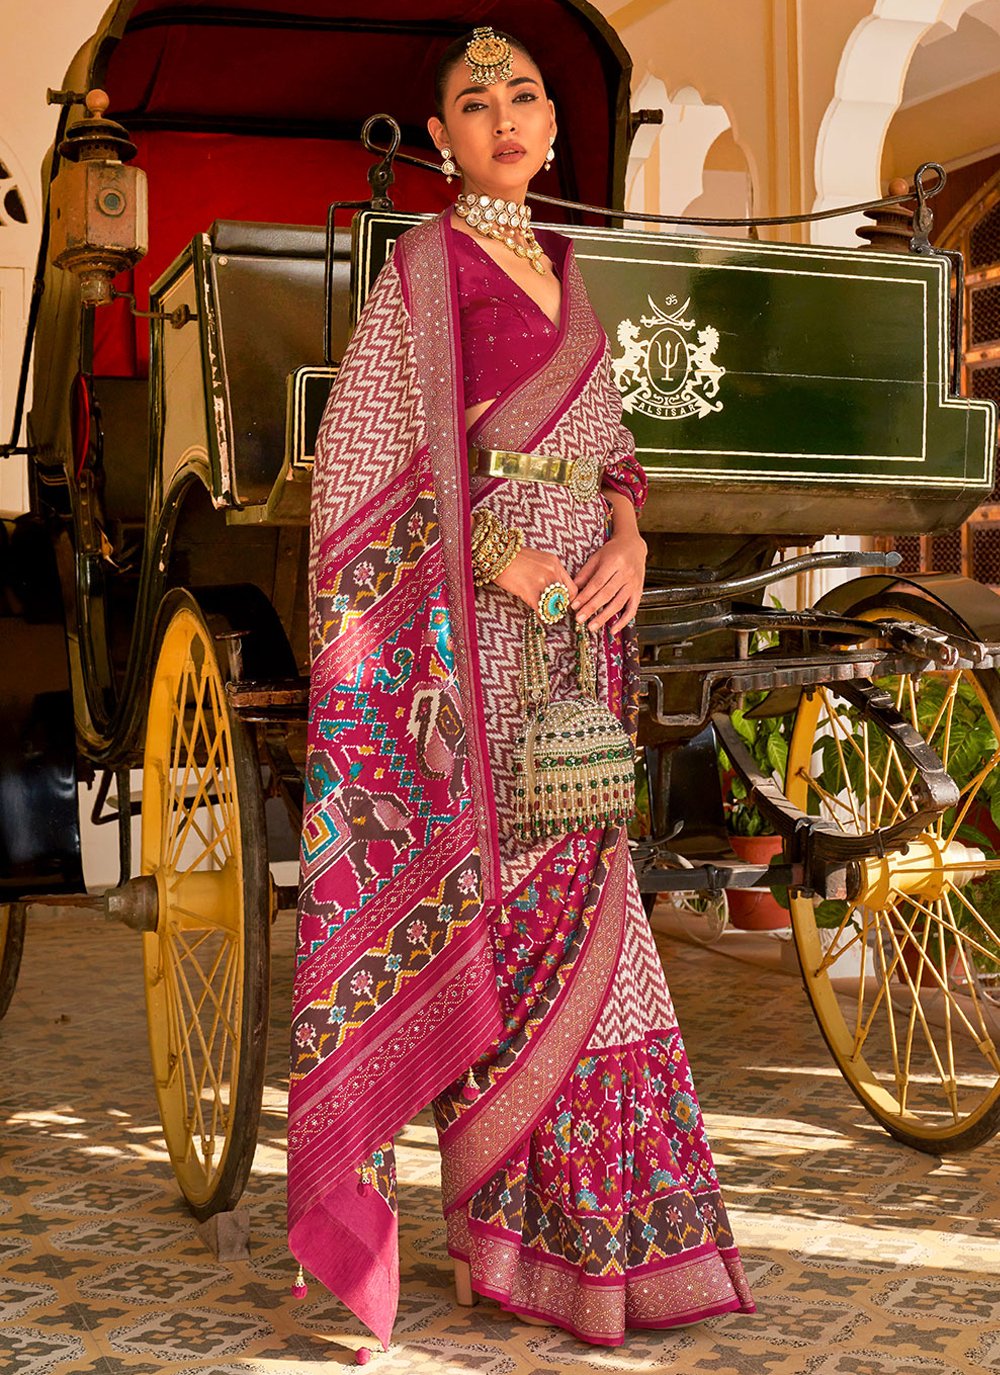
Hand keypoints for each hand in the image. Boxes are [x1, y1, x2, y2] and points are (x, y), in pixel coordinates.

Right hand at [493, 545, 578, 614]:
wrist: (497, 555)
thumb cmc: (513, 557)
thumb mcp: (537, 558)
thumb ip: (548, 570)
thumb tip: (552, 585)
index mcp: (555, 563)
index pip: (572, 586)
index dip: (569, 598)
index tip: (563, 603)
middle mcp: (552, 572)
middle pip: (565, 597)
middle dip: (561, 607)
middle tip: (556, 612)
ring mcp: (542, 582)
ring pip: (554, 605)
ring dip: (551, 612)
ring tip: (547, 615)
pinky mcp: (531, 592)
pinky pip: (541, 610)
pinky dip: (541, 616)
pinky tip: (539, 616)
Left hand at [571, 518, 646, 635]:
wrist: (634, 546)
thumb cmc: (612, 551)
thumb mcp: (596, 557)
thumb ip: (585, 574)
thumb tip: (572, 590)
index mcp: (613, 562)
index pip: (597, 582)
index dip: (585, 595)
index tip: (574, 606)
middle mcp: (625, 573)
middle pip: (607, 594)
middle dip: (592, 608)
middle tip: (580, 619)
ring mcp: (633, 584)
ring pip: (618, 603)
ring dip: (605, 617)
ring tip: (592, 626)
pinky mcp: (639, 592)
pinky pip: (632, 609)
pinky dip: (623, 621)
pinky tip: (613, 630)